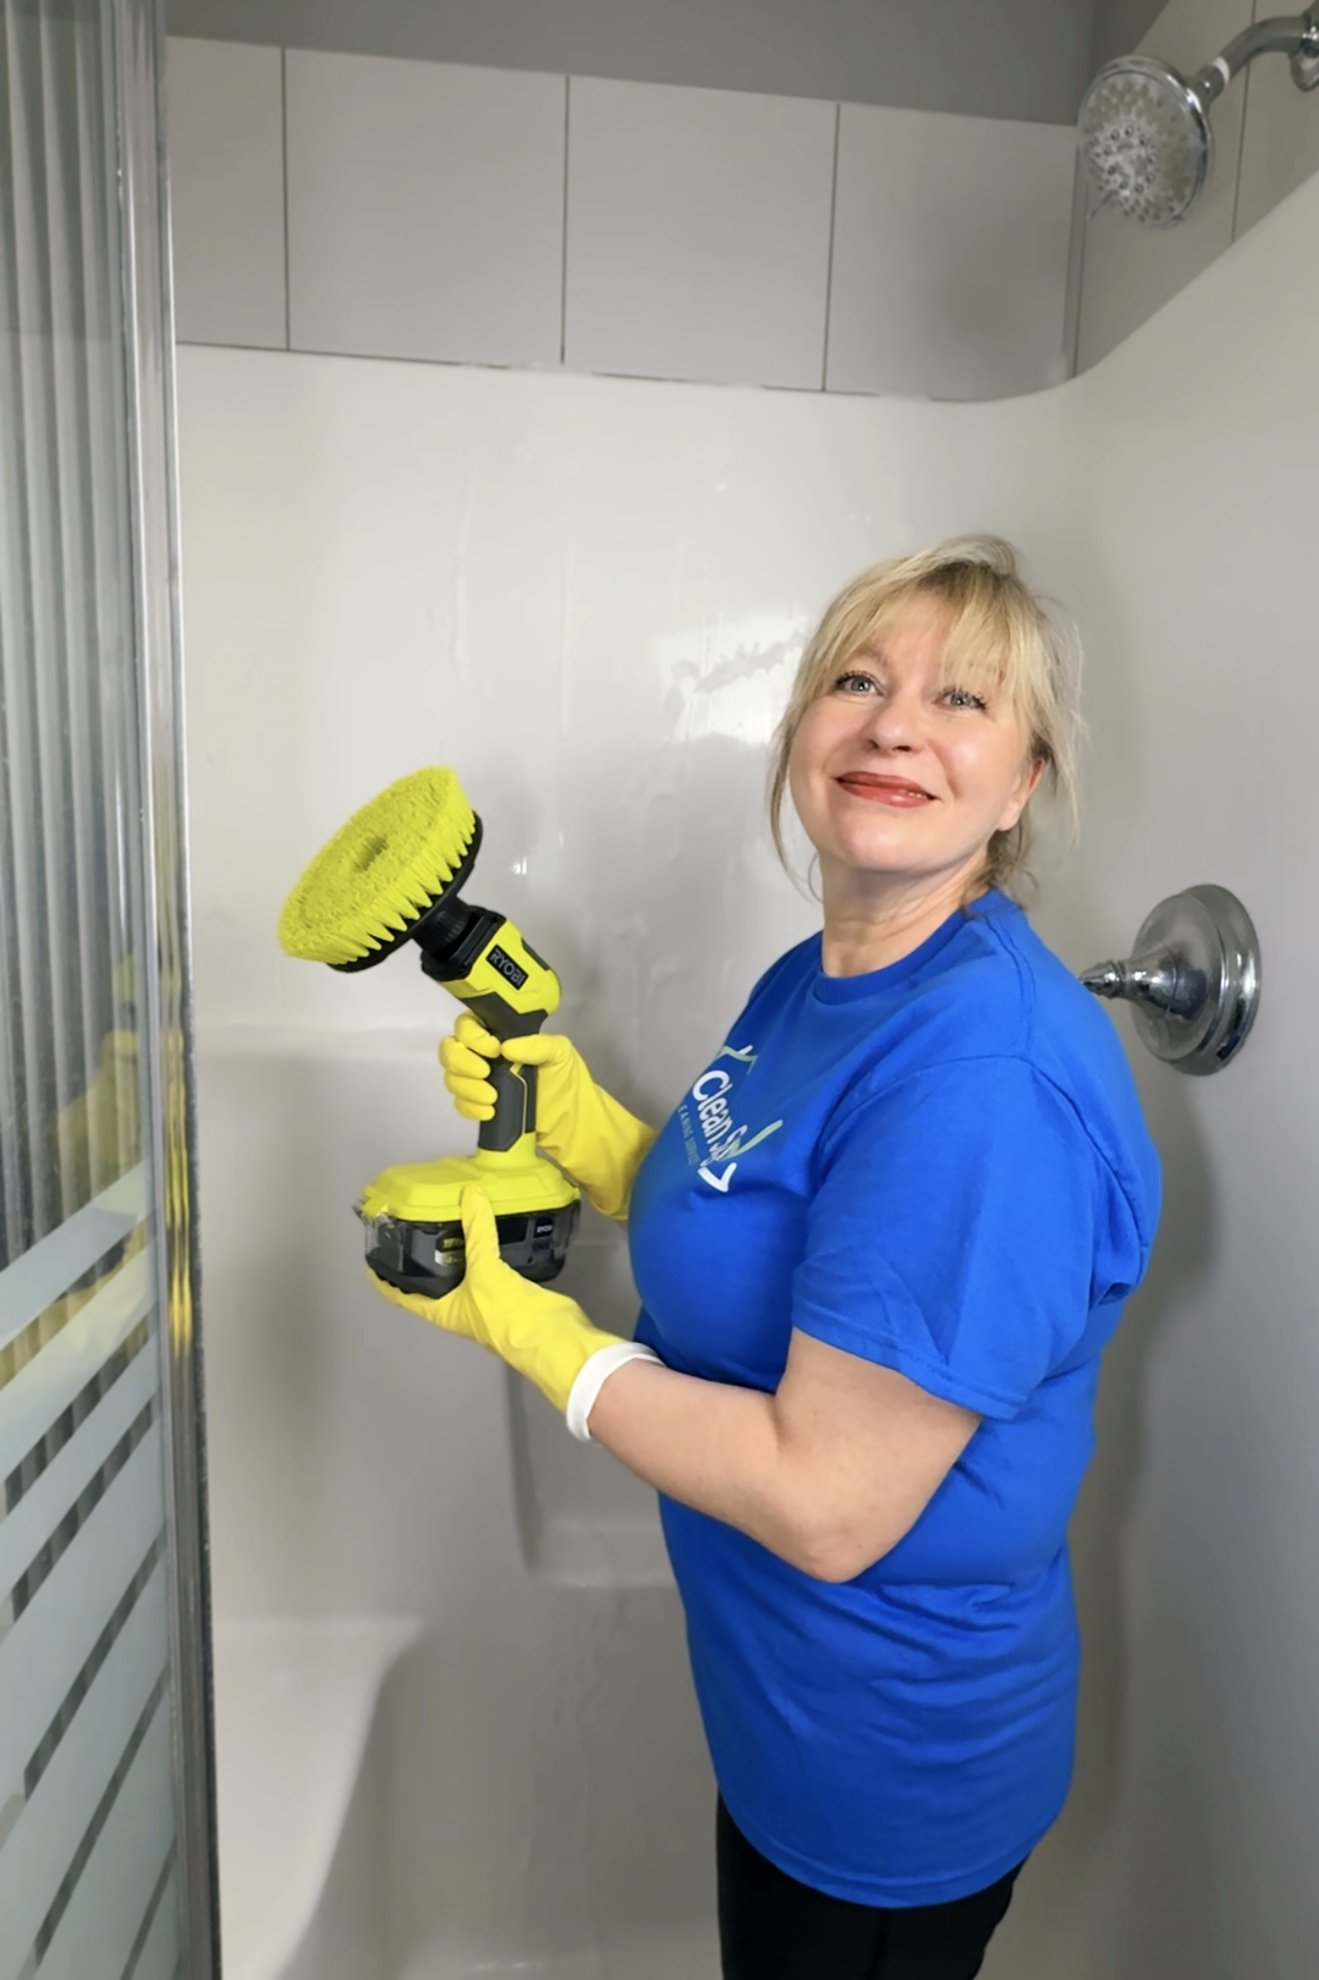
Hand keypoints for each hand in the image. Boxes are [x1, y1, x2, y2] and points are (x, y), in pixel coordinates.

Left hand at [370, 1185, 628, 1414]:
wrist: (552, 1336)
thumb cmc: (506, 1314)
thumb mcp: (486, 1270)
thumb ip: (477, 1230)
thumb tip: (470, 1192)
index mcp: (441, 1310)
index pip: (400, 1296)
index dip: (383, 1278)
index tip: (371, 1256)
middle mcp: (457, 1306)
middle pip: (429, 1281)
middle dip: (420, 1255)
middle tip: (411, 1221)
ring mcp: (482, 1299)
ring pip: (459, 1270)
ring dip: (453, 1249)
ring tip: (444, 1216)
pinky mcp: (506, 1290)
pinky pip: (486, 1263)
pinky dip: (482, 1246)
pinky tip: (484, 1227)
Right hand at [438, 1019, 656, 1219]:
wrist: (570, 1120)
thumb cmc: (566, 1079)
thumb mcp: (560, 1053)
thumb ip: (537, 1044)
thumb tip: (506, 1046)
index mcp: (500, 1034)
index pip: (468, 1025)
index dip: (473, 1036)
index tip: (494, 1049)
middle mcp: (484, 1054)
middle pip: (450, 1050)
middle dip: (463, 1062)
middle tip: (486, 1073)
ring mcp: (479, 1080)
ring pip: (452, 1078)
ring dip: (467, 1088)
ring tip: (493, 1098)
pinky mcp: (479, 1105)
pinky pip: (460, 1104)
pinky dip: (470, 1108)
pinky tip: (490, 1112)